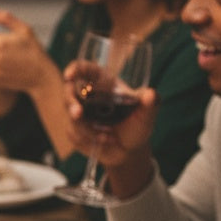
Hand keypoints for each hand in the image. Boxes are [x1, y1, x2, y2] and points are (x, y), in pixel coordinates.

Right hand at [63, 62, 156, 197]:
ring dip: (87, 130)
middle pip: (69, 93)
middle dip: (71, 104)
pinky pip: (73, 133)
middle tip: (78, 114)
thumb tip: (150, 94)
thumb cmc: (139, 127)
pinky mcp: (75, 131)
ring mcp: (80, 114)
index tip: (69, 76)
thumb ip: (150, 102)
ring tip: (107, 137)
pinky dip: (88, 139)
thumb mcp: (147, 114)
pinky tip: (103, 141)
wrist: (130, 150)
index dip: (75, 69)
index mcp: (104, 83)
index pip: (86, 70)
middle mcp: (89, 97)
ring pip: (72, 118)